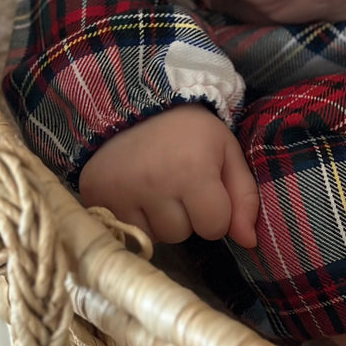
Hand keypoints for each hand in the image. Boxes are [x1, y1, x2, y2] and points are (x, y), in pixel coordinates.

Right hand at [78, 104, 259, 246]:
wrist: (135, 104)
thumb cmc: (189, 130)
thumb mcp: (226, 152)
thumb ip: (244, 197)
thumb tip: (249, 242)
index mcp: (193, 170)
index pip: (214, 227)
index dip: (215, 212)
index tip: (205, 187)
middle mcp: (155, 184)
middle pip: (182, 234)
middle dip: (186, 215)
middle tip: (177, 181)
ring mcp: (121, 193)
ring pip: (155, 237)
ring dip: (160, 219)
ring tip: (156, 185)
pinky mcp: (96, 197)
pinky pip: (126, 231)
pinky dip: (134, 218)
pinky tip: (135, 192)